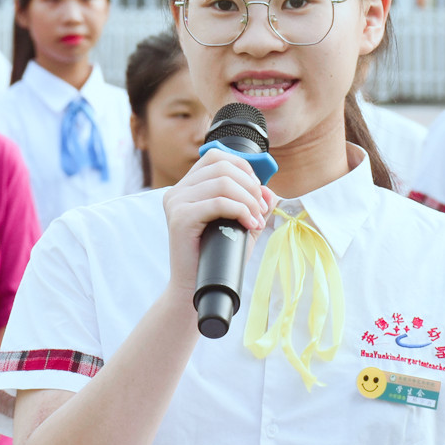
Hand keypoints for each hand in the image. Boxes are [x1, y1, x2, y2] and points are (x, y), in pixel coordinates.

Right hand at [161, 149, 274, 295]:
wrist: (195, 287)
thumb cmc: (216, 256)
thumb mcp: (240, 225)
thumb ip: (254, 205)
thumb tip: (269, 190)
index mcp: (187, 187)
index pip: (216, 157)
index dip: (243, 168)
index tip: (258, 192)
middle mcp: (177, 191)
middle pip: (222, 167)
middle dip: (250, 186)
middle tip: (261, 209)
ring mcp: (176, 203)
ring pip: (222, 183)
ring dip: (248, 200)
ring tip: (256, 220)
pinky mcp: (180, 218)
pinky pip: (218, 202)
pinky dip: (240, 211)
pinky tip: (249, 224)